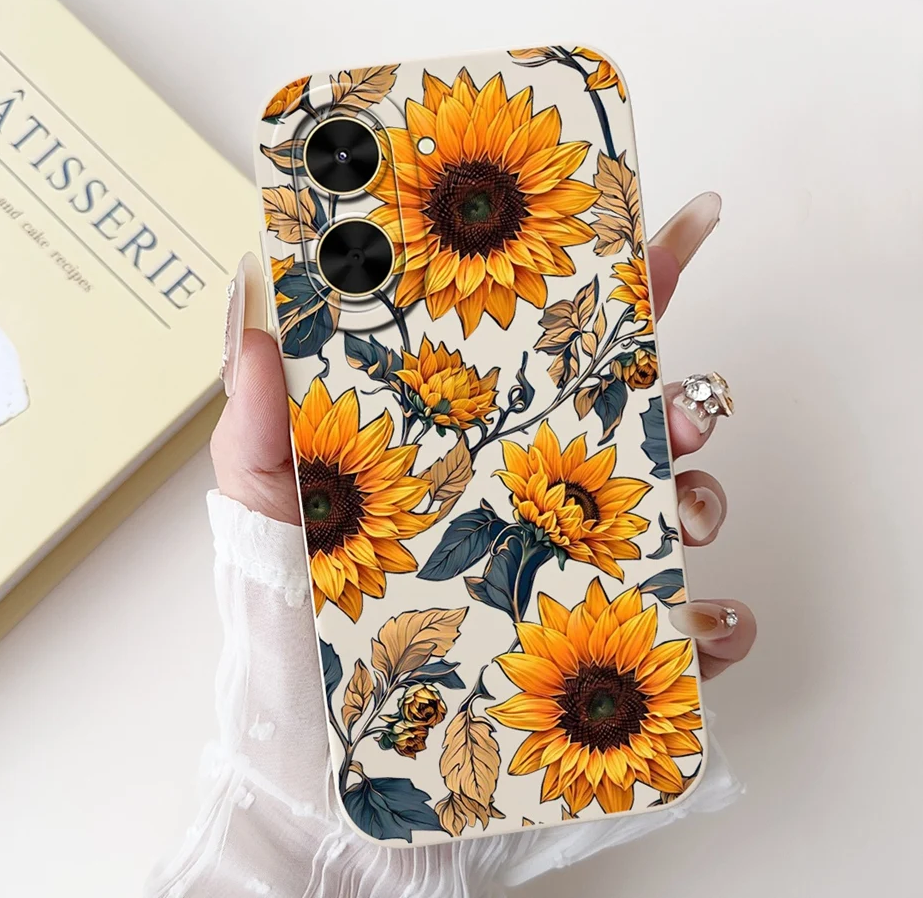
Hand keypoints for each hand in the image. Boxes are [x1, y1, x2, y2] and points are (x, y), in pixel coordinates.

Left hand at [209, 193, 755, 678]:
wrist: (310, 743)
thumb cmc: (289, 614)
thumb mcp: (266, 497)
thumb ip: (259, 410)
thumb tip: (250, 301)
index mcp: (481, 441)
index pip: (561, 349)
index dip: (625, 285)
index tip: (679, 225)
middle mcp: (541, 494)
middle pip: (645, 423)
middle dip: (686, 401)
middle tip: (677, 409)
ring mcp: (579, 570)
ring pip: (682, 514)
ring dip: (703, 502)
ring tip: (678, 521)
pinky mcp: (604, 653)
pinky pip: (692, 637)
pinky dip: (718, 627)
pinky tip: (699, 625)